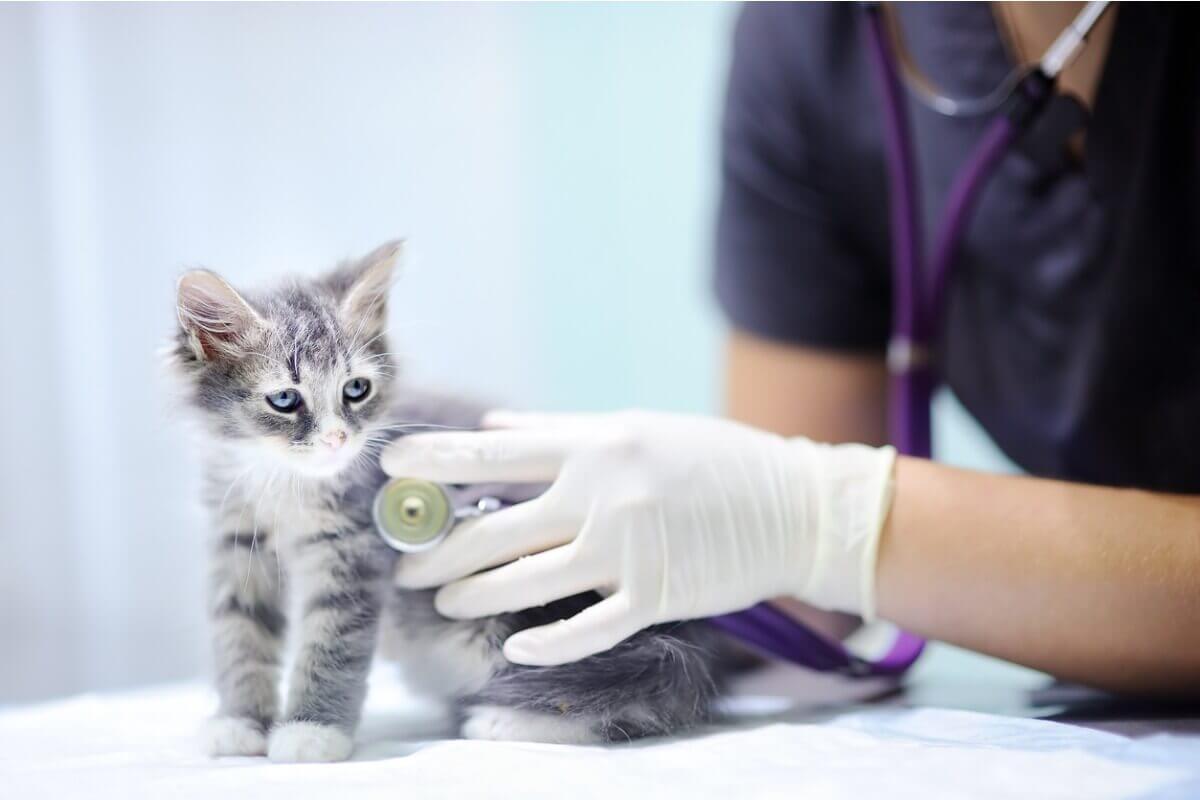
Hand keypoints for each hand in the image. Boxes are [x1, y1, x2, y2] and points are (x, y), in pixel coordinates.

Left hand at [382, 410, 895, 665]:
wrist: (793, 505)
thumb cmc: (711, 459)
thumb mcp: (635, 427)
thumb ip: (560, 429)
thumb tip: (495, 426)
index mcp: (597, 444)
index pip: (496, 452)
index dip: (435, 460)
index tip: (388, 464)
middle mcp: (603, 495)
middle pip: (495, 530)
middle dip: (436, 552)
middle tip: (402, 569)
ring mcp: (627, 550)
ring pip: (525, 583)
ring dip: (473, 596)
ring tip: (442, 601)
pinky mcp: (654, 597)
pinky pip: (584, 628)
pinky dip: (545, 643)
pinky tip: (516, 649)